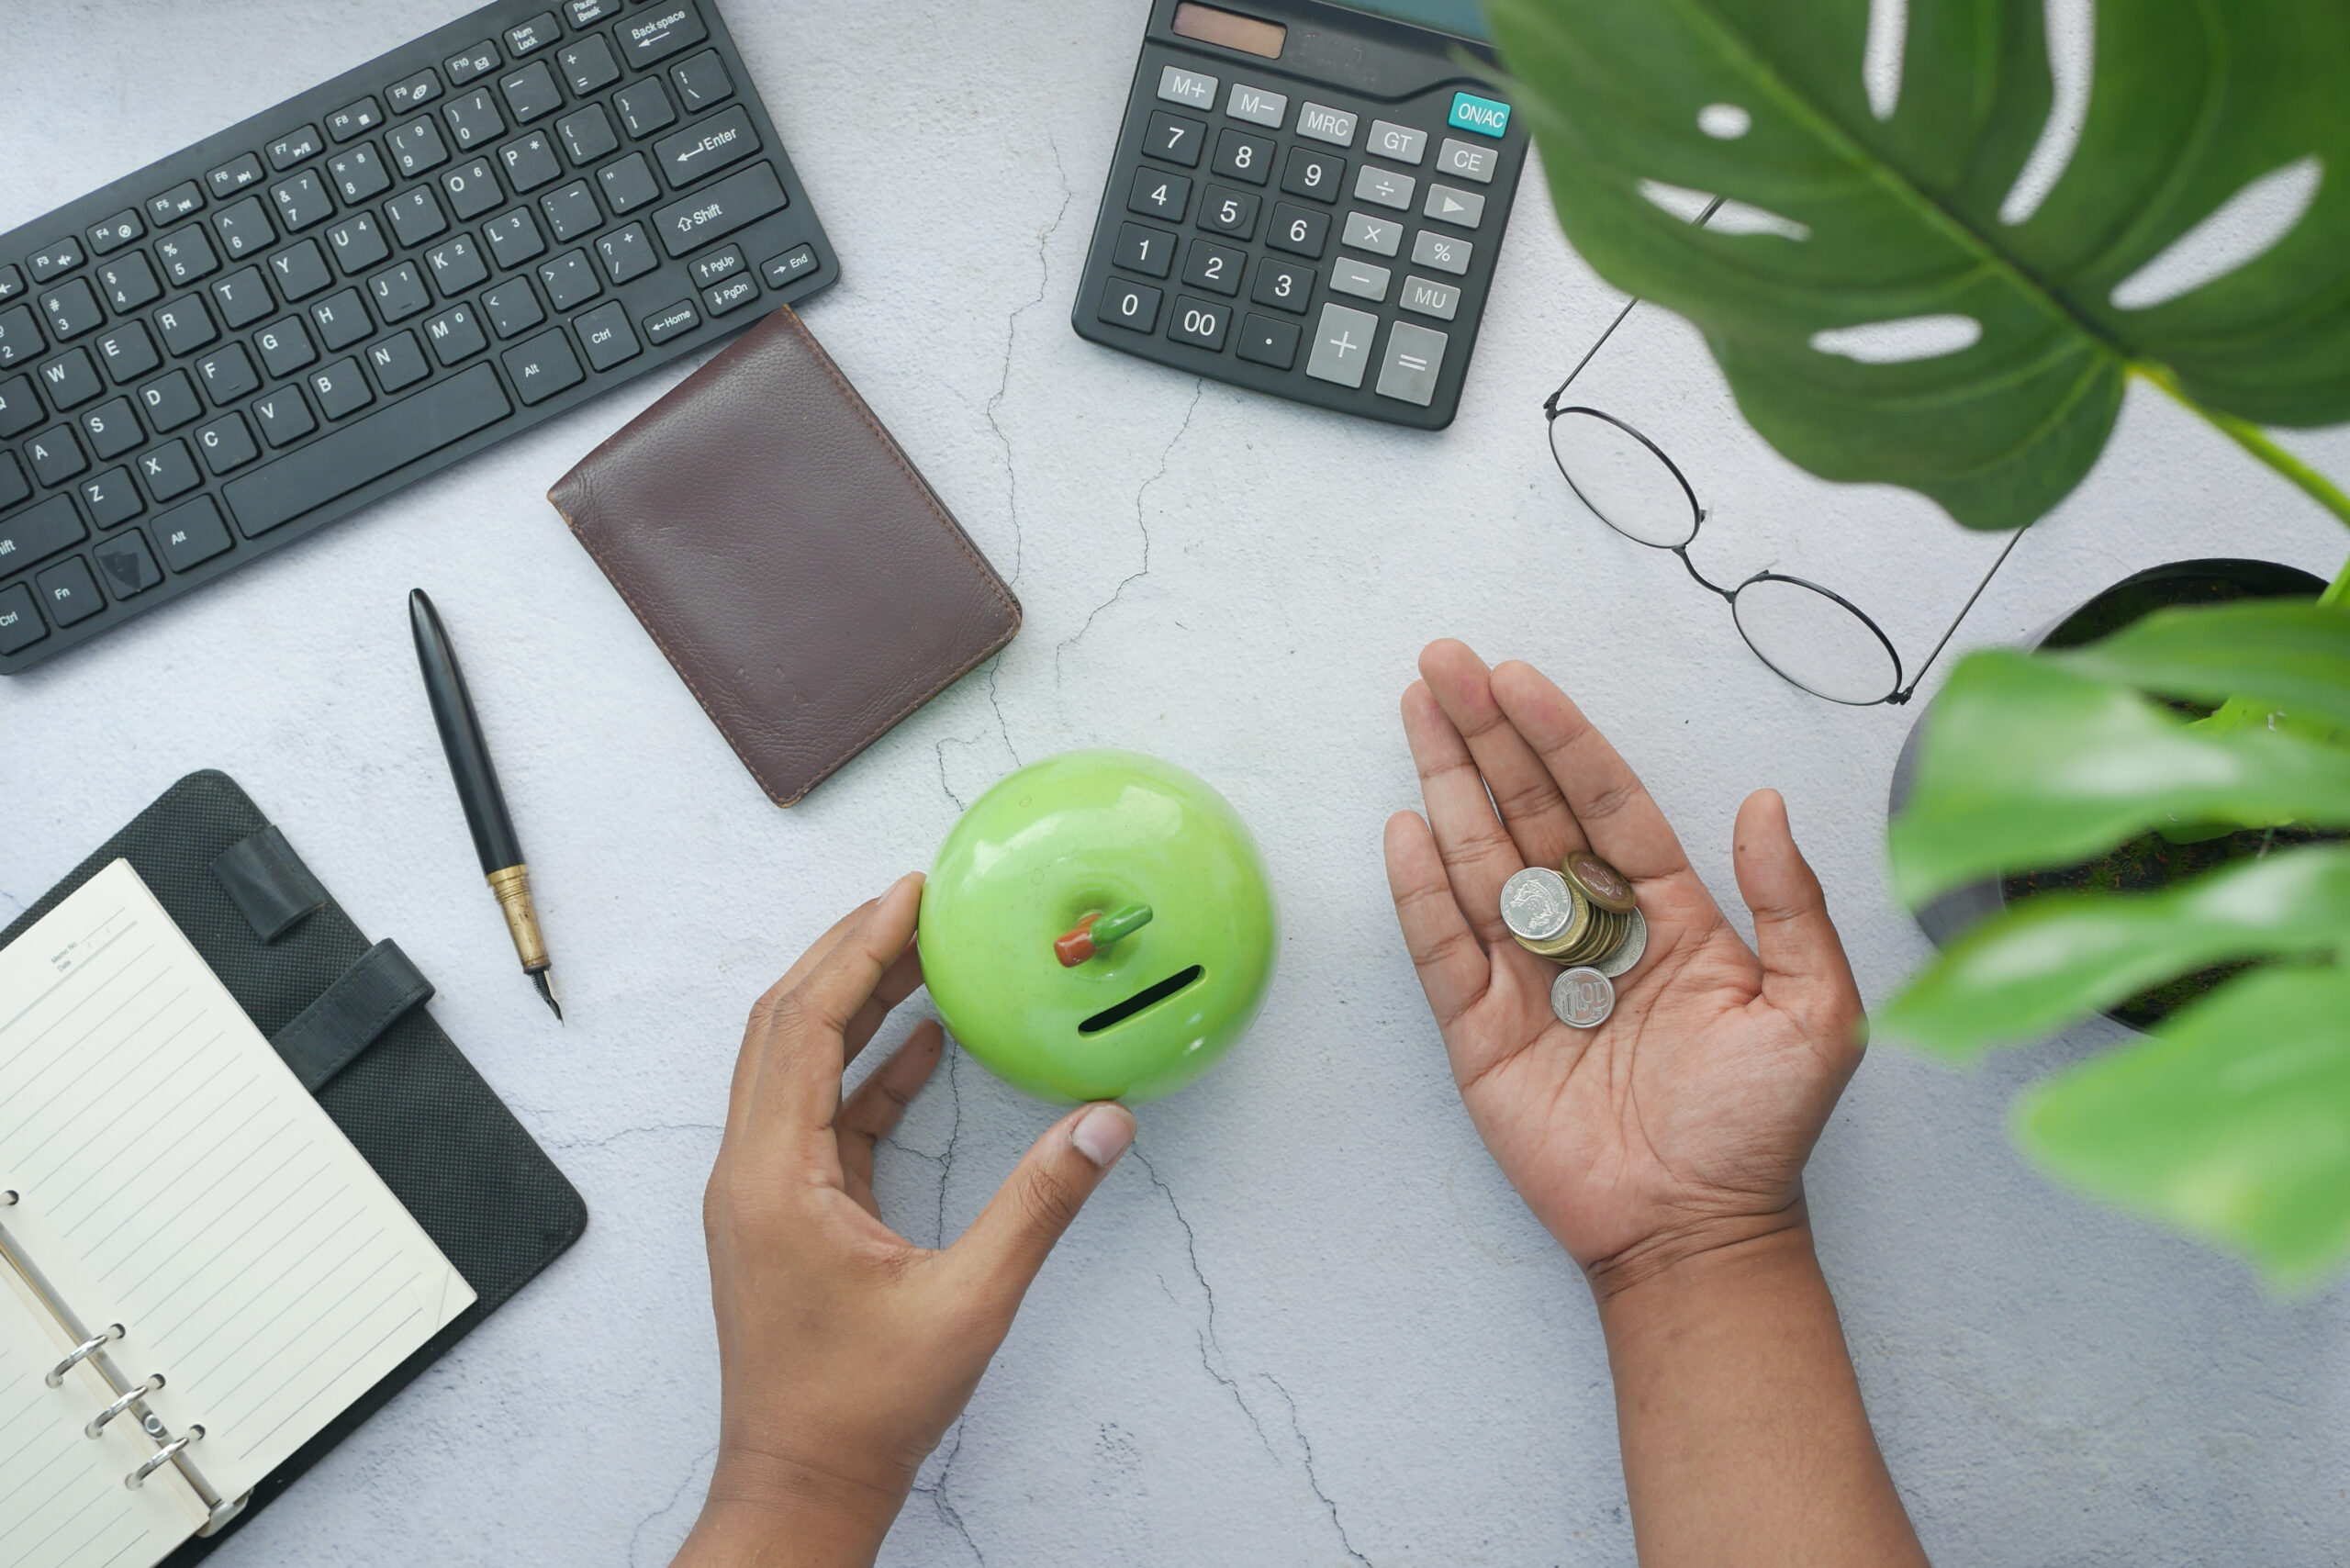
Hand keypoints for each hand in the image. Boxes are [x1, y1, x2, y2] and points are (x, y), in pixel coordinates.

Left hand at [674, 874, 1136, 1567]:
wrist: (801, 1485)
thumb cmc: (861, 1410)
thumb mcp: (968, 1304)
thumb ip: (1039, 1207)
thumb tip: (1102, 1126)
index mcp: (775, 1178)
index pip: (804, 1027)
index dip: (856, 951)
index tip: (904, 897)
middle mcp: (751, 1171)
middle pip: (786, 1026)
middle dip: (848, 955)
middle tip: (912, 902)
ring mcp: (762, 1191)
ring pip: (795, 1064)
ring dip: (854, 1005)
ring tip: (921, 953)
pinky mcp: (786, 1213)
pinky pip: (819, 1114)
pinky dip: (866, 1070)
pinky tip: (920, 1047)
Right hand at [1383, 642, 1866, 1292]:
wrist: (1698, 1234)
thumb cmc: (1762, 1130)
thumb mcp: (1815, 1010)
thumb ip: (1790, 903)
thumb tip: (1765, 803)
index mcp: (1668, 915)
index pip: (1605, 803)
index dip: (1562, 738)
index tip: (1520, 677)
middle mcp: (1592, 932)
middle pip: (1527, 811)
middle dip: (1485, 733)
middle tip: (1445, 662)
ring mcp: (1530, 978)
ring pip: (1479, 860)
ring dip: (1446, 782)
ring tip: (1416, 709)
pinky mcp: (1480, 1032)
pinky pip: (1443, 948)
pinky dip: (1421, 890)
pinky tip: (1405, 826)